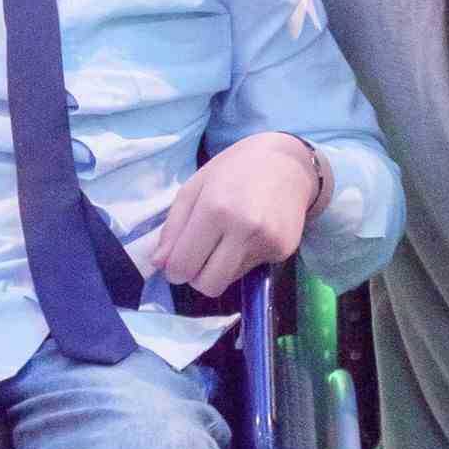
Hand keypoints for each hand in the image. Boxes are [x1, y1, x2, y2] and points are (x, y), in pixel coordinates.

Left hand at [151, 132, 318, 297]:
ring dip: (218, 269)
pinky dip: (241, 259)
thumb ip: (173, 227)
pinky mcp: (284, 251)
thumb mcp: (194, 188)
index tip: (176, 263)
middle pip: (208, 285)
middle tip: (197, 259)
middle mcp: (244, 229)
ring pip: (228, 281)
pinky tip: (249, 235)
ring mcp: (267, 242)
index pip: (184, 265)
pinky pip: (249, 270)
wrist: (289, 163)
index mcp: (215, 209)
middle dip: (196, 277)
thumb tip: (159, 263)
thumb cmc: (234, 169)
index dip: (174, 270)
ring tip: (226, 240)